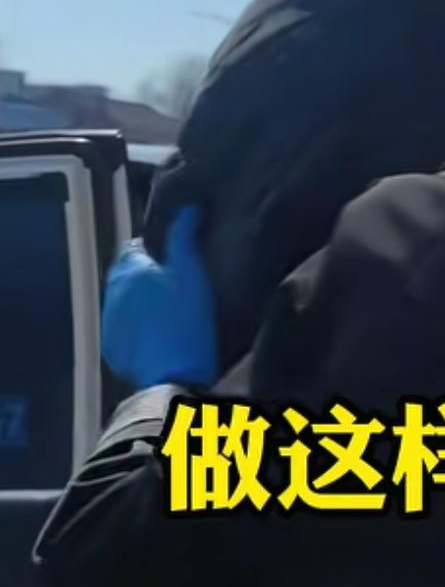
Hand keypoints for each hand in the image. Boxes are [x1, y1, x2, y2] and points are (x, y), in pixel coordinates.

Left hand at [102, 206, 216, 389]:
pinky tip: (154, 334)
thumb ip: (185, 240)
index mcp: (132, 269)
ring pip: (122, 298)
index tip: (174, 262)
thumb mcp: (193, 277)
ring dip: (137, 299)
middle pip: (126, 272)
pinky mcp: (111, 344)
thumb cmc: (187, 323)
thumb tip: (186, 208)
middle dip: (144, 274)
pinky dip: (133, 325)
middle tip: (172, 287)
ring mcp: (109, 319)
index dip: (155, 251)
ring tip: (164, 312)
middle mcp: (113, 290)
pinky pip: (121, 324)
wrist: (172, 378)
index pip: (134, 246)